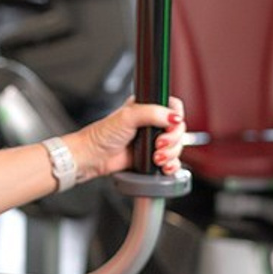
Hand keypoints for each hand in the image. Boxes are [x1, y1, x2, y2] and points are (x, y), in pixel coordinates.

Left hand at [70, 96, 186, 181]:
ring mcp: (153, 141)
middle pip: (178, 129)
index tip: (170, 126)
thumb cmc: (104, 134)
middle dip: (172, 140)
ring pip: (177, 146)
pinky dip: (171, 165)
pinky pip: (172, 162)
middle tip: (158, 144)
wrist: (94, 157)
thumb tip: (174, 117)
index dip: (176, 117)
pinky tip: (163, 167)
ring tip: (156, 157)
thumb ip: (153, 113)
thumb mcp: (128, 116)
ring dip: (171, 154)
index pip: (173, 107)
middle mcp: (152, 123)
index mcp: (148, 107)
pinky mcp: (153, 158)